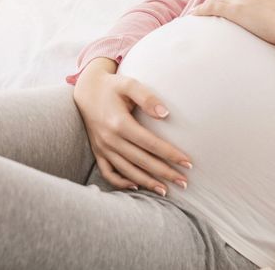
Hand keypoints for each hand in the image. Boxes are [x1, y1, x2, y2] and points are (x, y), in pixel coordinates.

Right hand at [72, 68, 191, 196]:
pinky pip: (108, 172)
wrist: (87, 90)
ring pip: (127, 171)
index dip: (170, 154)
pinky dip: (121, 182)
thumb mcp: (129, 84)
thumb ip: (147, 97)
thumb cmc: (112, 86)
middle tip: (184, 182)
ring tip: (166, 190)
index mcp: (119, 123)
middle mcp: (110, 139)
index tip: (188, 162)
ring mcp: (102, 147)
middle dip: (164, 173)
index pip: (150, 144)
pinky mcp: (97, 151)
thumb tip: (165, 114)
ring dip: (147, 182)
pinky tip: (137, 186)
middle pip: (142, 161)